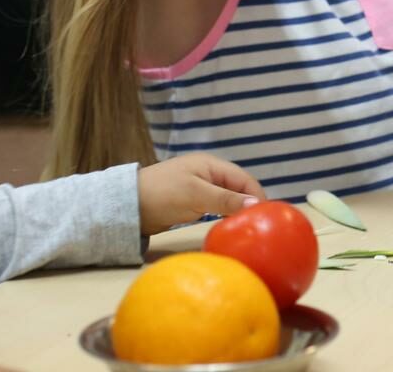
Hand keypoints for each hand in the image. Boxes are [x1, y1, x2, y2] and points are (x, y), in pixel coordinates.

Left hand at [136, 153, 265, 234]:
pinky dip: (224, 215)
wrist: (127, 206)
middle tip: (258, 225)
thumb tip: (256, 204)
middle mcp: (209, 174)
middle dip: (249, 204)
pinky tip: (228, 225)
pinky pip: (216, 207)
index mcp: (212, 165)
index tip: (265, 217)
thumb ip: (226, 199)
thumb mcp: (196, 196)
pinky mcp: (192, 202)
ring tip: (247, 227)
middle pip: (238, 188)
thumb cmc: (162, 194)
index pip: (245, 179)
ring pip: (228, 199)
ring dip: (237, 211)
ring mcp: (200, 188)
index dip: (257, 196)